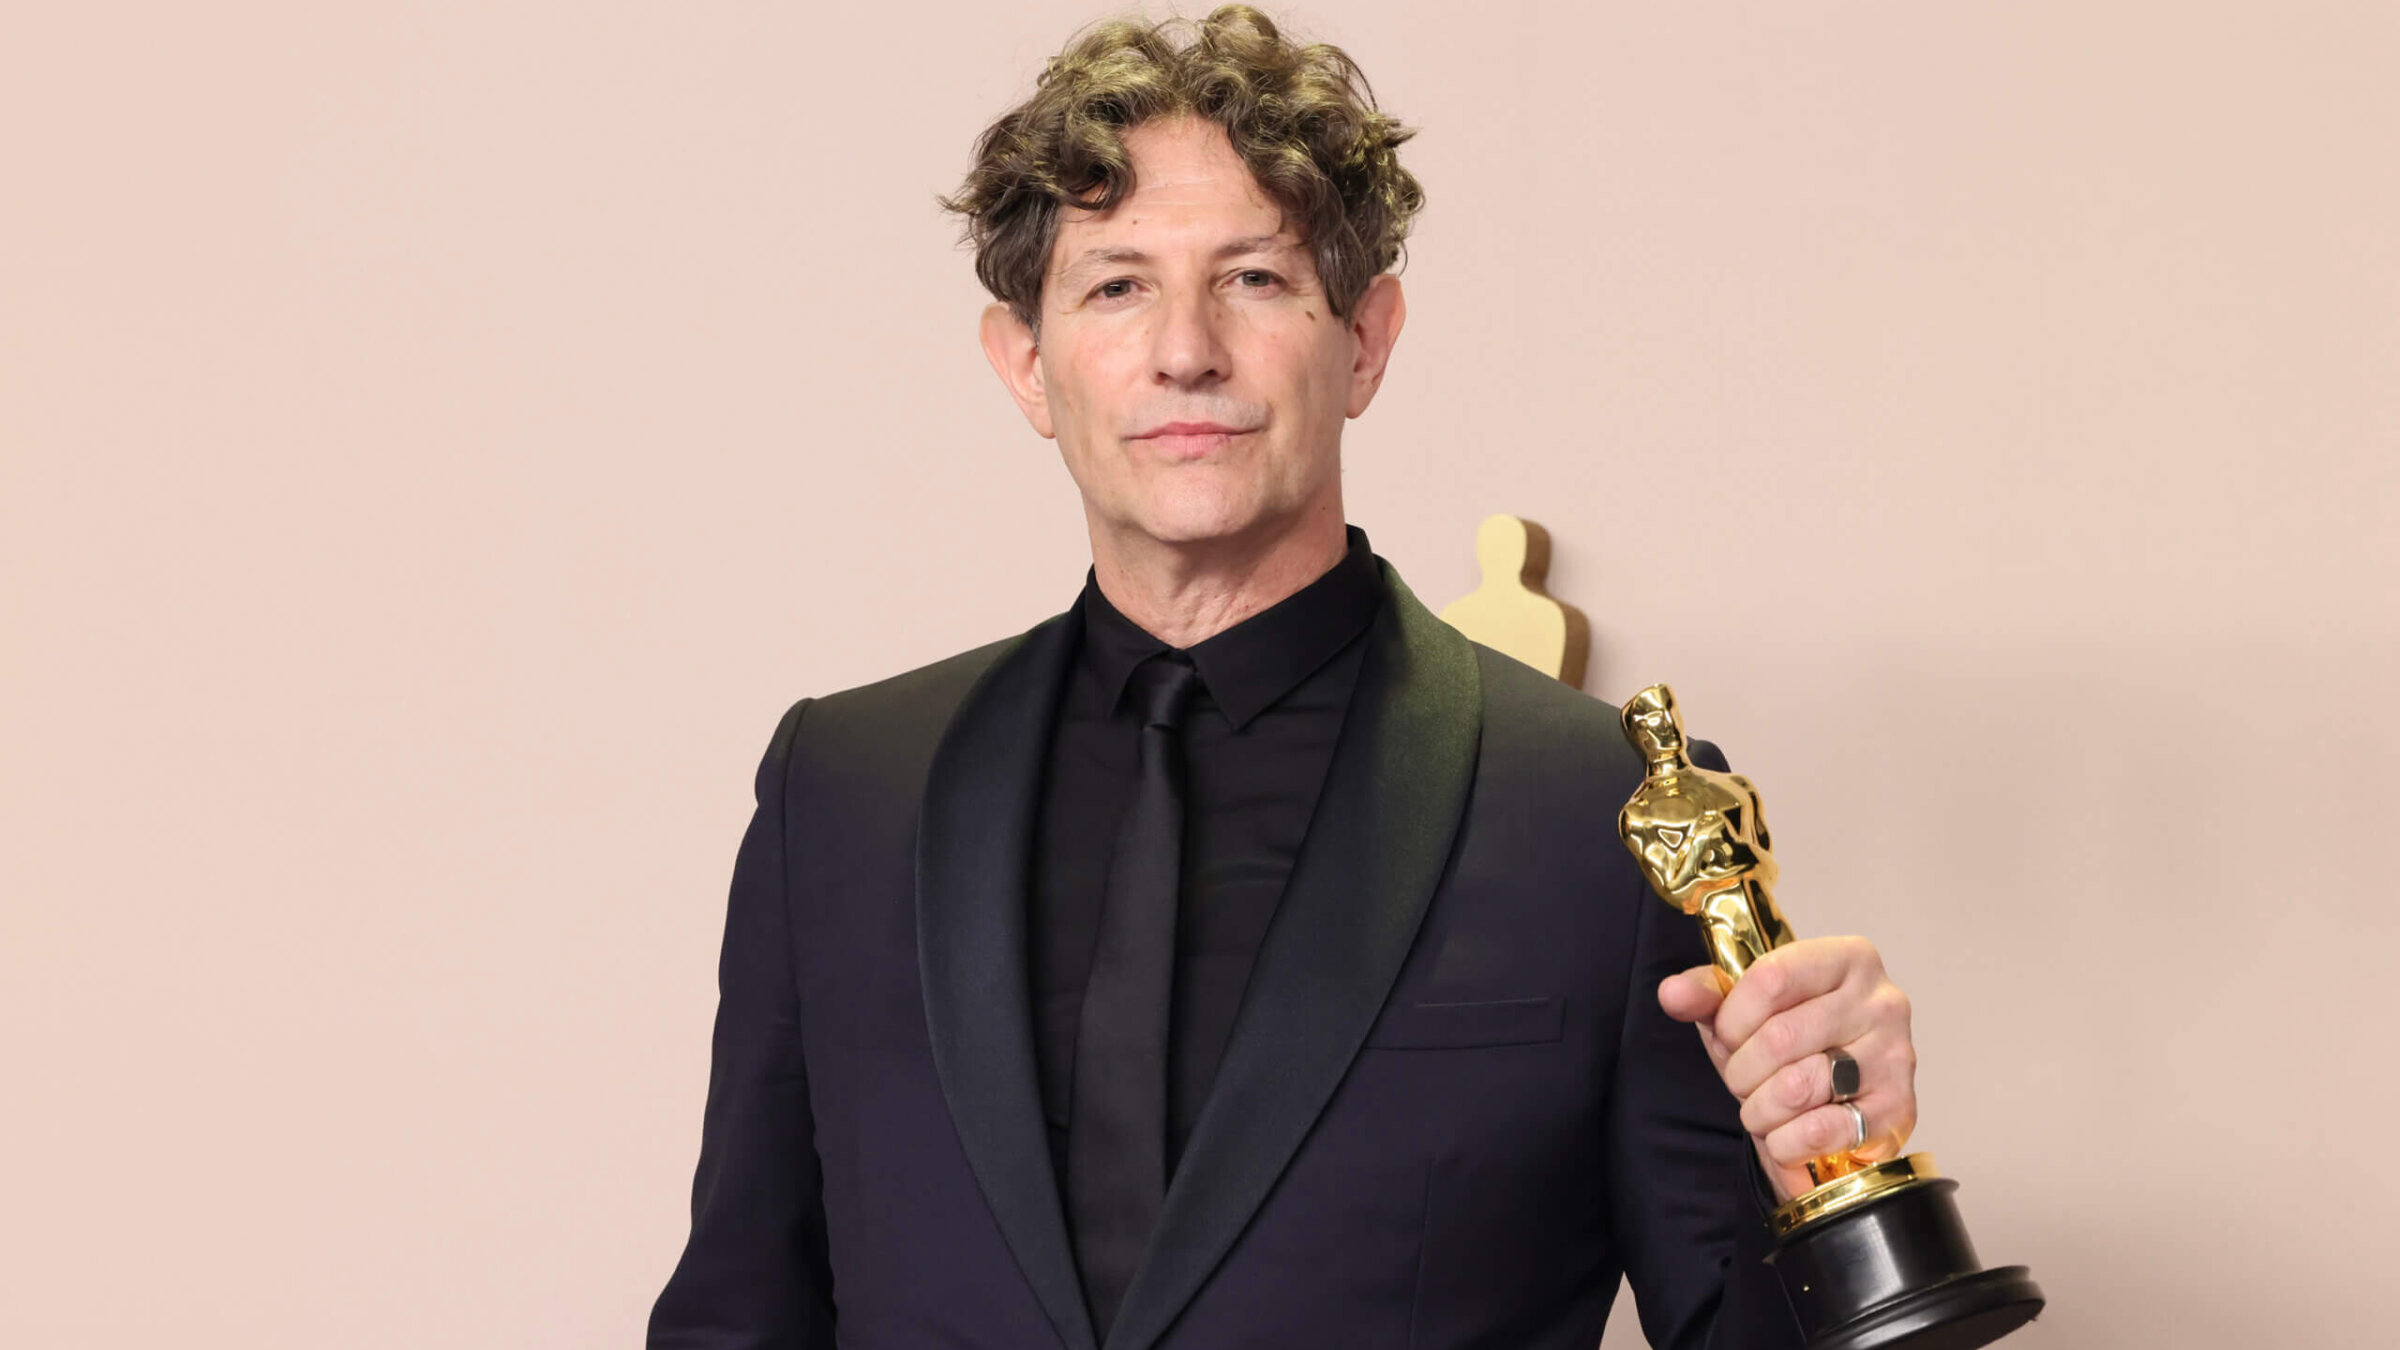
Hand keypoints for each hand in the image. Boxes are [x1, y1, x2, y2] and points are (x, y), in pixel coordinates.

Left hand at [1657, 936, 1917, 1202]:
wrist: (1837, 1103)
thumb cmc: (1792, 1045)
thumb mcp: (1744, 1011)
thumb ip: (1707, 995)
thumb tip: (1672, 993)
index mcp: (1847, 959)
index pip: (1772, 979)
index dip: (1733, 1018)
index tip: (1727, 1036)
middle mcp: (1882, 1002)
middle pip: (1781, 1038)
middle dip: (1742, 1071)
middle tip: (1742, 1080)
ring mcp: (1895, 1056)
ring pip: (1798, 1086)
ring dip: (1760, 1109)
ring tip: (1761, 1108)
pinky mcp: (1897, 1111)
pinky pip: (1820, 1129)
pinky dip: (1785, 1141)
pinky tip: (1784, 1136)